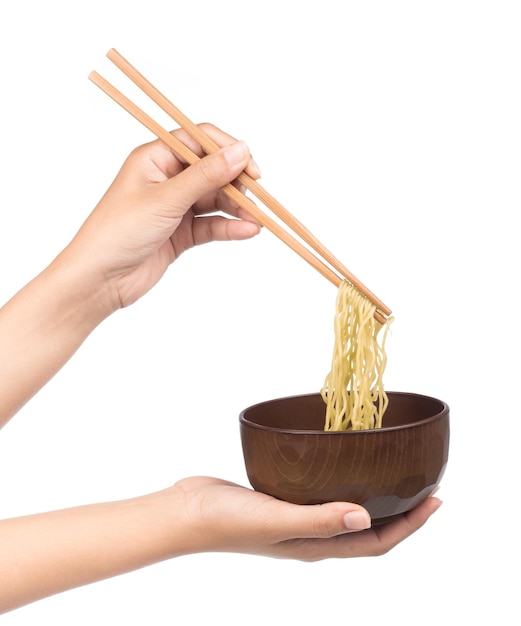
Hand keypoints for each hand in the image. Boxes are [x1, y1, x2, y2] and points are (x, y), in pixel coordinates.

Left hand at [65, 124, 260, 310]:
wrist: (99, 280)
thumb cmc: (118, 232)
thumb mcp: (166, 199)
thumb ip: (206, 176)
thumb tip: (240, 152)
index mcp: (155, 158)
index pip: (199, 140)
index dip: (228, 150)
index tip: (250, 167)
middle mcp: (166, 179)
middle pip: (212, 171)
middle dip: (236, 183)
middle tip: (256, 197)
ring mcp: (175, 207)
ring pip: (215, 200)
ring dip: (237, 208)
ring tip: (256, 219)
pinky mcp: (181, 233)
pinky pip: (212, 225)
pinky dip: (229, 228)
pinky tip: (247, 231)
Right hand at [167, 477, 442, 559]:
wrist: (186, 512)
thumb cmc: (226, 521)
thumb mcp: (275, 519)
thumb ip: (318, 519)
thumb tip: (367, 518)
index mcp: (316, 546)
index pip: (376, 543)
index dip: (410, 526)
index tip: (436, 500)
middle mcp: (312, 536)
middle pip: (369, 531)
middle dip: (402, 514)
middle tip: (425, 488)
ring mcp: (296, 519)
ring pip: (348, 513)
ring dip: (375, 499)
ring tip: (393, 477)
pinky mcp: (282, 500)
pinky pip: (324, 495)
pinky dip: (343, 484)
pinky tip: (341, 465)